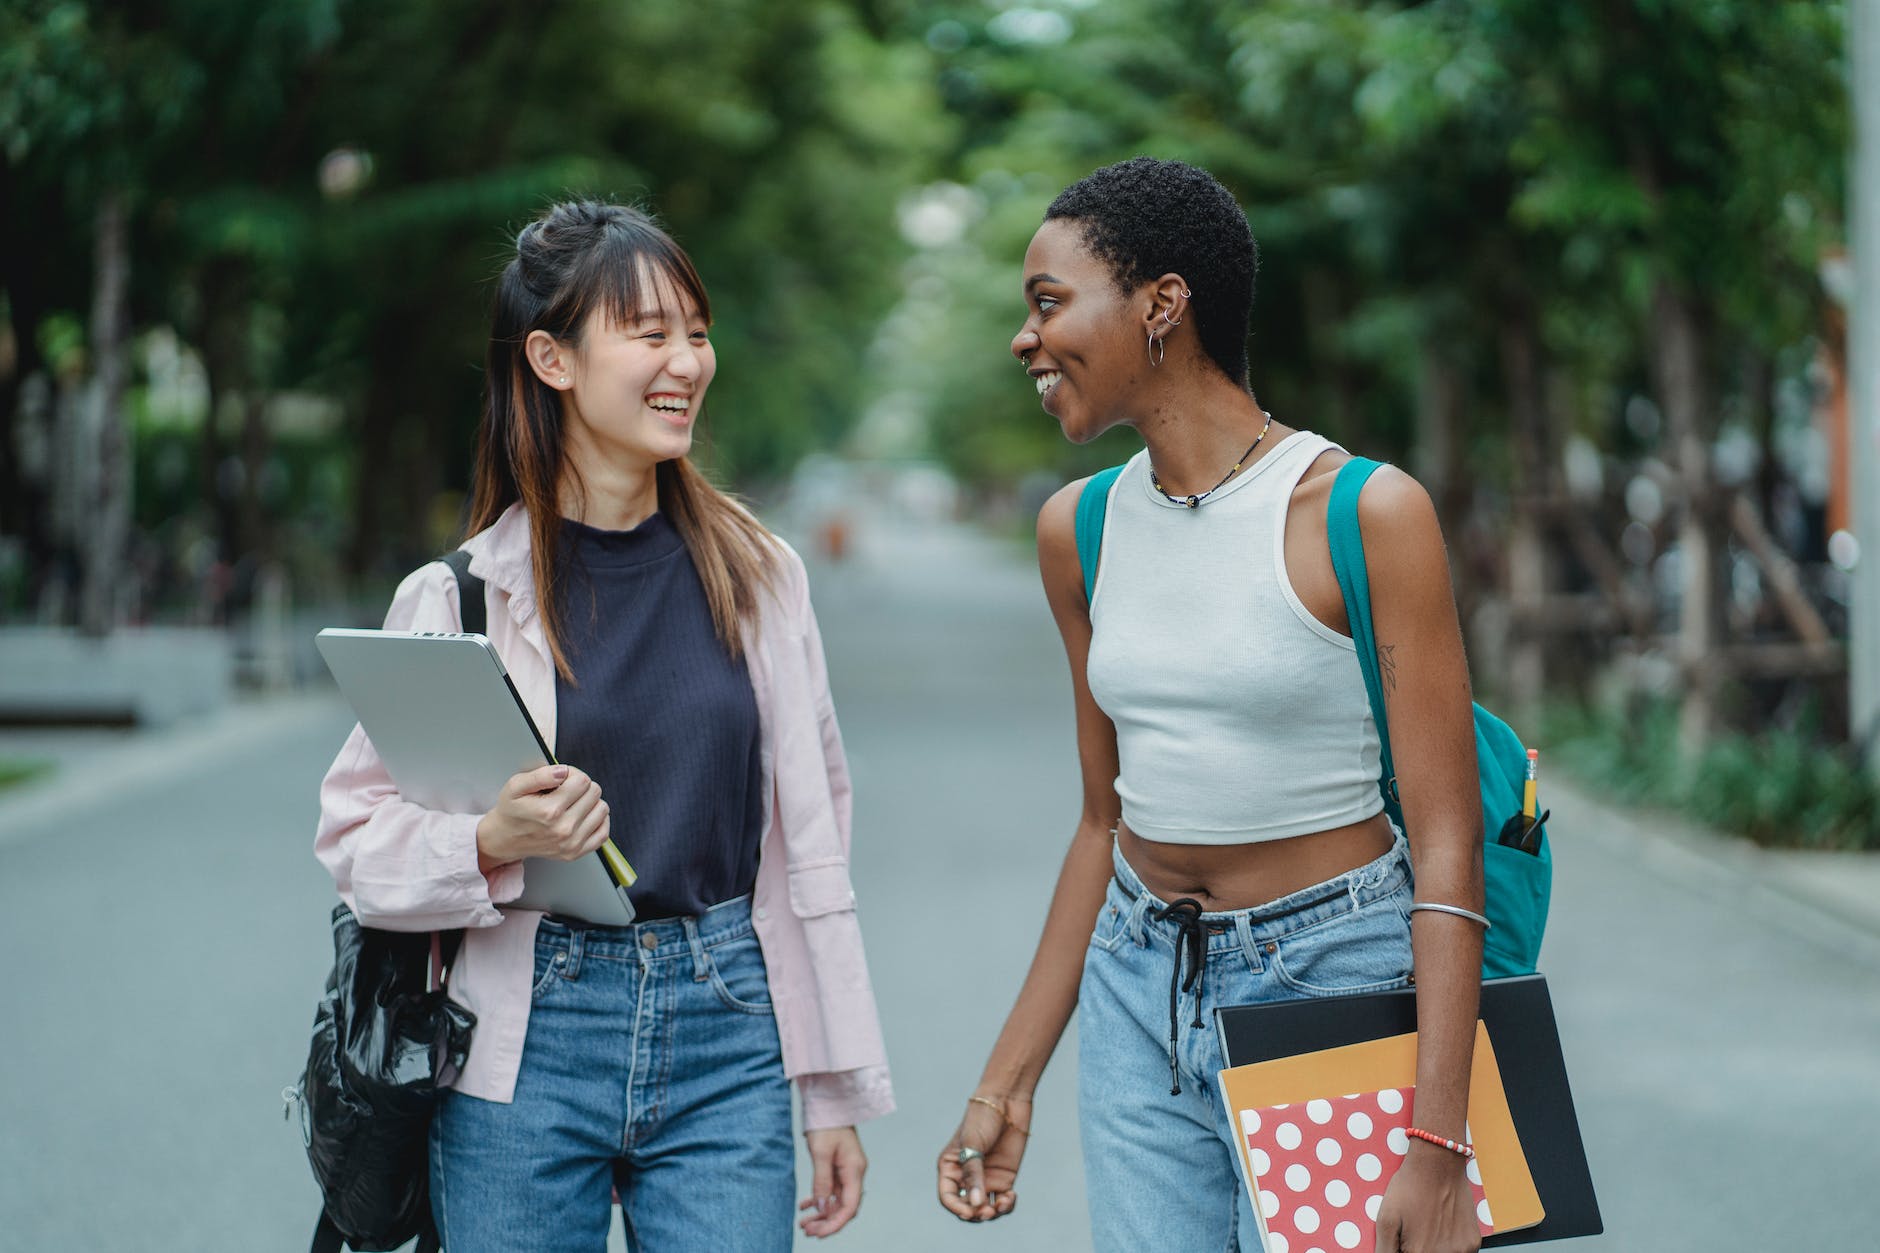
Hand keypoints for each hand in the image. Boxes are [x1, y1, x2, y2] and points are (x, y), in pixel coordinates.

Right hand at [474, 764, 609, 866]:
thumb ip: (540, 775)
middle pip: (594, 793)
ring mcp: (572, 843)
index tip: (562, 779)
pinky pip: (603, 832)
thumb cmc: (511, 810)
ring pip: (602, 809)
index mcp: (549, 811)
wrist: (504, 839)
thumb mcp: (516, 786)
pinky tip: (582, 816)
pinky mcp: (576, 853)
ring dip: (590, 802)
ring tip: (571, 803)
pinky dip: (597, 821)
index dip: (573, 774)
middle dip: (581, 786)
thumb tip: (563, 771)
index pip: (582, 781)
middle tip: (565, 790)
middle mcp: (563, 829)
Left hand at [799, 1126, 865, 1237]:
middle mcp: (854, 1173)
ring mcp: (846, 1171)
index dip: (835, 1223)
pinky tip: (804, 1206)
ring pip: (836, 1201)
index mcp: (855, 1170)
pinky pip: (830, 1190)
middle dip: (827, 1222)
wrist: (829, 1104)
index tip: (819, 1233)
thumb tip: (823, 1207)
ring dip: (821, 1214)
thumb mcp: (821, 1153)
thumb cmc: (827, 1123)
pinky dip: (819, 1200)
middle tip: (807, 1230)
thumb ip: (822, 1181)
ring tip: (804, 1223)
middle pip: (844, 1207)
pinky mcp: (838, 1168)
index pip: (850, 1206)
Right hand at [936, 1092, 1031, 1222]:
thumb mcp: (973, 1145)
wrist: (1006, 1101)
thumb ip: (974, 1174)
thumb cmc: (982, 1118)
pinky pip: (1003, 1201)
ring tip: (999, 1207)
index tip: (969, 1211)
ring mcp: (986, 1178)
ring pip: (985, 1208)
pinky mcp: (1004, 1177)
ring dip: (991, 1213)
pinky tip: (1010, 1198)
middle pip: (967, 1206)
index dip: (957, 1208)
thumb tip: (976, 1204)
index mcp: (950, 1167)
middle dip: (976, 1213)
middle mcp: (966, 1177)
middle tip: (987, 1211)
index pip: (948, 1197)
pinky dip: (1006, 1205)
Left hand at [1373, 1142, 1480, 1252]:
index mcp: (1420, 1252)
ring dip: (1433, 1250)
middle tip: (1414, 1232)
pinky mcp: (1472, 1242)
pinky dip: (1449, 1247)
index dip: (1403, 1251)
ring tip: (1427, 1228)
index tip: (1403, 1242)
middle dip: (1417, 1250)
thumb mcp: (1386, 1219)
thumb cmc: (1409, 1188)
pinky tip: (1440, 1227)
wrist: (1437, 1163)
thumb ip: (1385, 1250)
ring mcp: (1462, 1250)